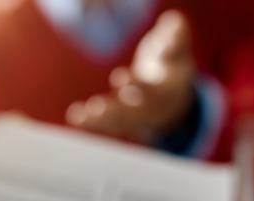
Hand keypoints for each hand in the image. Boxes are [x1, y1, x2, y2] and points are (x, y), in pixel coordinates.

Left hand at [66, 10, 194, 138]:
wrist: (173, 95)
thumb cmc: (171, 64)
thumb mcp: (177, 50)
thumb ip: (177, 38)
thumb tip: (174, 23)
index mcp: (164, 91)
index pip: (150, 89)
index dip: (135, 83)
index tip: (117, 77)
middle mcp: (150, 107)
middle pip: (132, 112)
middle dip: (113, 110)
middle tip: (96, 107)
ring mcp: (137, 116)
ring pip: (118, 121)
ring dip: (98, 121)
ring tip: (78, 117)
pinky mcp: (125, 120)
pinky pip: (109, 124)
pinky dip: (92, 124)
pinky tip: (76, 119)